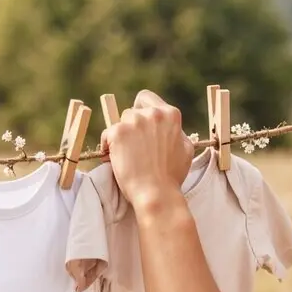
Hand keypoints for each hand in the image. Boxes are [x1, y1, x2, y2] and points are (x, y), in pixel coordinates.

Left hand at [101, 90, 193, 210]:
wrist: (156, 193)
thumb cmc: (171, 176)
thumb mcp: (185, 149)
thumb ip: (176, 132)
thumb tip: (170, 128)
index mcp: (170, 114)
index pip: (146, 99)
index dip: (140, 111)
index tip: (138, 125)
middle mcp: (153, 113)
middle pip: (131, 112)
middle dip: (131, 128)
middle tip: (134, 148)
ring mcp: (134, 121)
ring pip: (119, 123)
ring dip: (121, 137)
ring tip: (126, 156)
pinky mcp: (118, 132)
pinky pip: (107, 134)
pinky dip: (107, 146)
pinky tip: (114, 158)